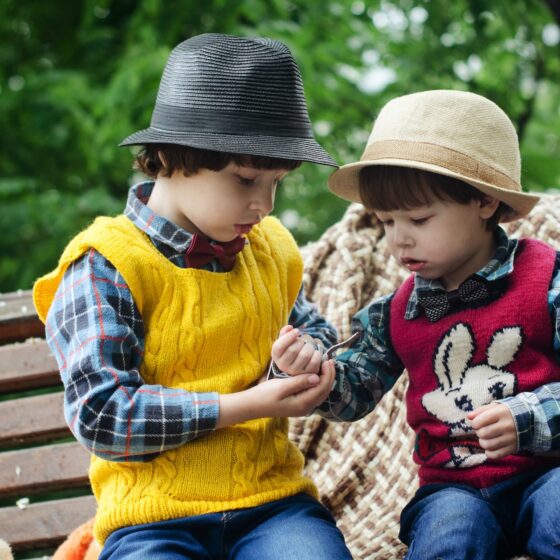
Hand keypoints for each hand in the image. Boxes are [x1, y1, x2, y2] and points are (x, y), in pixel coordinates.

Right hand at [217, 359, 334, 427]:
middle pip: (324, 391)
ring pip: (320, 393)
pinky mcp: (298, 404)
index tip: (327, 360)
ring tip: (325, 365)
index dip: (327, 374)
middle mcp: (305, 408)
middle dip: (329, 376)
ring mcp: (302, 407)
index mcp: (302, 403)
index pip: (322, 388)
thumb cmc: (265, 395)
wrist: (252, 405)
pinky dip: (318, 383)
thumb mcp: (281, 386)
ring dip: (325, 379)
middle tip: (330, 360)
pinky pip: (313, 393)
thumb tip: (316, 377)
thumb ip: (299, 382)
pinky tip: (316, 374)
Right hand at [271, 325, 323, 374]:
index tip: (297, 331)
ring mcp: (295, 372)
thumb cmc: (291, 349)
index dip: (289, 336)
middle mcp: (283, 365)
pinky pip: (314, 362)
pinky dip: (317, 354)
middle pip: (293, 350)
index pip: (279, 346)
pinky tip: (315, 352)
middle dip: (301, 341)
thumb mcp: (284, 341)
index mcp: (276, 356)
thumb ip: (285, 333)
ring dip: (309, 347)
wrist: (298, 364)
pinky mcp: (307, 374)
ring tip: (309, 346)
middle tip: (303, 341)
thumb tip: (290, 328)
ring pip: (305, 355)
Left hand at [467, 402, 516, 459]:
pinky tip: (490, 447)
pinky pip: (496, 455)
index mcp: (501, 413)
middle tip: (482, 431)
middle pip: (483, 434)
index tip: (477, 423)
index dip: (474, 423)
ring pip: (488, 445)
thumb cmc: (506, 413)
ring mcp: (511, 438)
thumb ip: (480, 410)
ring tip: (486, 439)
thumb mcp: (495, 407)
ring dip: (483, 443)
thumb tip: (469, 417)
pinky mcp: (514, 448)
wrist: (530, 420)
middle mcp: (507, 426)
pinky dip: (489, 453)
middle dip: (479, 433)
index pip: (479, 421)